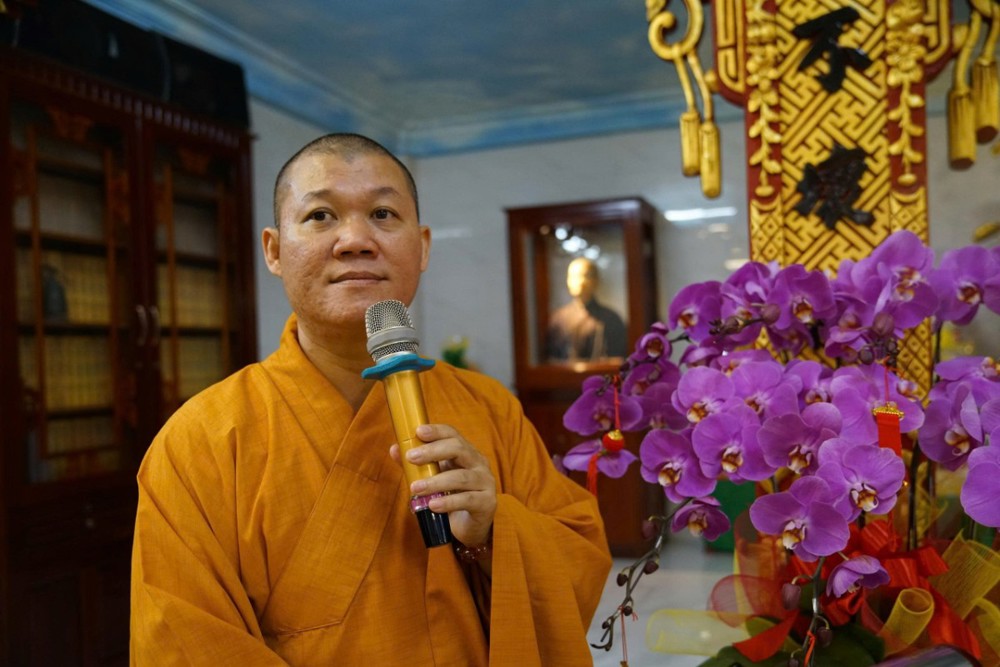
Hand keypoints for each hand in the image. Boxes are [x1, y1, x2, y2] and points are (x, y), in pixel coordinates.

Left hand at [389, 423, 496, 547]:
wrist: (470, 525)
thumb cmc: (451, 496)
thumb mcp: (433, 478)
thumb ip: (416, 465)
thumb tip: (395, 449)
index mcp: (465, 453)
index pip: (453, 435)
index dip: (436, 431)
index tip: (418, 431)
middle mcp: (478, 463)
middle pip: (459, 449)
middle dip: (433, 451)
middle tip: (411, 457)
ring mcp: (485, 482)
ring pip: (461, 477)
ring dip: (436, 482)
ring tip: (415, 488)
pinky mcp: (487, 503)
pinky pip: (467, 500)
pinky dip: (448, 502)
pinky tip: (433, 505)